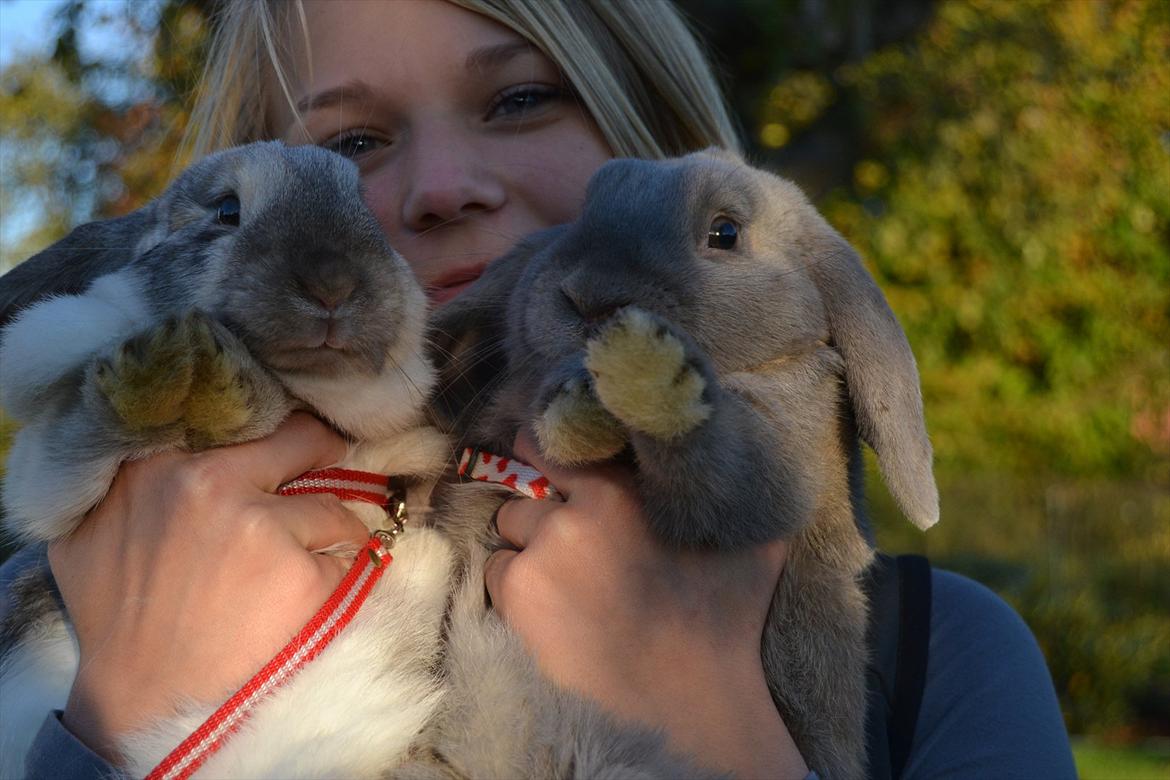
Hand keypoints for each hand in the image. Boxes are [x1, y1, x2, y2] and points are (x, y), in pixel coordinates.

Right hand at [50, 413, 369, 761]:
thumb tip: (182, 443)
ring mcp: (261, 528)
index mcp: (161, 465)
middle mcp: (212, 485)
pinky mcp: (302, 575)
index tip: (293, 439)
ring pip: (333, 507)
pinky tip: (317, 592)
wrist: (140, 696)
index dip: (276, 429)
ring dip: (334, 529)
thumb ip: (138, 476)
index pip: (247, 417)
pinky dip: (343, 573)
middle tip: (334, 463)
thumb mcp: (95, 526)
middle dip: (324, 453)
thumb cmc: (114, 615)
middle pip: (305, 440)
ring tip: (322, 553)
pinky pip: (347, 559)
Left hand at [484, 433, 808, 778]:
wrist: (686, 700)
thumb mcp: (752, 541)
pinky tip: (551, 611)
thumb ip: (733, 491)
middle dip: (543, 515)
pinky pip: (497, 572)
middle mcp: (572, 515)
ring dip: (526, 549)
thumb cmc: (724, 623)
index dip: (550, 456)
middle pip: (527, 495)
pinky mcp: (516, 595)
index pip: (554, 447)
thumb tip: (742, 451)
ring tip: (562, 583)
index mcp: (619, 491)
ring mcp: (538, 555)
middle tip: (572, 547)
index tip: (552, 469)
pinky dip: (514, 587)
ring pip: (508, 531)